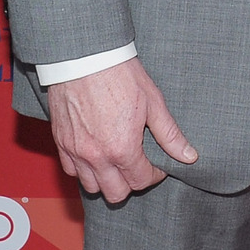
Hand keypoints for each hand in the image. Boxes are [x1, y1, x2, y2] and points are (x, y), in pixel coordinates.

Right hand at [46, 57, 197, 203]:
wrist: (84, 55)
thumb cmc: (119, 74)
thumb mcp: (153, 101)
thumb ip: (169, 134)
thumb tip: (189, 156)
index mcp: (122, 148)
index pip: (141, 181)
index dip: (154, 174)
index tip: (157, 163)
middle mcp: (97, 156)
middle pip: (116, 194)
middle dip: (130, 183)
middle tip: (137, 164)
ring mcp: (76, 151)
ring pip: (92, 187)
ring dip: (106, 180)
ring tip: (116, 161)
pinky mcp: (60, 142)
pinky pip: (71, 170)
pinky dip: (83, 169)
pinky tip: (95, 154)